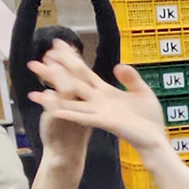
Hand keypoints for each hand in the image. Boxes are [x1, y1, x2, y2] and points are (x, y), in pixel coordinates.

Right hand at [28, 46, 165, 152]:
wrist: (155, 140)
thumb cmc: (148, 119)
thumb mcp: (142, 93)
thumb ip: (130, 79)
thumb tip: (117, 66)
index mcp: (106, 92)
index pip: (84, 72)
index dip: (70, 59)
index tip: (55, 47)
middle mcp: (98, 101)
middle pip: (72, 83)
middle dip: (53, 74)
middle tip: (34, 63)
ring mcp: (100, 112)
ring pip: (72, 101)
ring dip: (54, 96)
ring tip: (34, 92)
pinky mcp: (105, 122)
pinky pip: (84, 117)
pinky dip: (70, 113)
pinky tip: (55, 110)